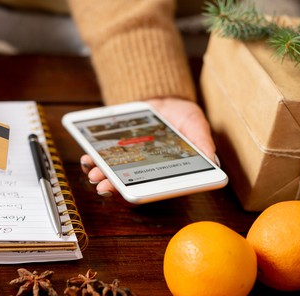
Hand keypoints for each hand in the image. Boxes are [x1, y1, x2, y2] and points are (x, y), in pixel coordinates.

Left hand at [81, 98, 216, 195]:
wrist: (159, 98)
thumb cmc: (180, 115)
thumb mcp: (195, 123)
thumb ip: (201, 140)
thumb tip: (211, 159)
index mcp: (164, 171)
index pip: (152, 188)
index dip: (140, 194)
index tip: (129, 194)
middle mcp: (144, 170)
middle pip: (128, 185)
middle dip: (114, 187)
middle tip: (104, 187)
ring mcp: (127, 161)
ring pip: (112, 175)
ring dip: (101, 176)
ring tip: (94, 174)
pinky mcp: (114, 151)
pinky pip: (101, 159)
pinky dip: (93, 160)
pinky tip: (88, 158)